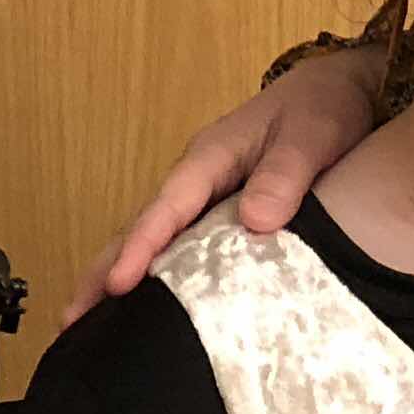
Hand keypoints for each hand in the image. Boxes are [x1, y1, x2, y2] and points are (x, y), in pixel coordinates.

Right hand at [81, 46, 379, 305]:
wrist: (343, 87)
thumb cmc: (323, 106)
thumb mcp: (310, 136)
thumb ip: (284, 175)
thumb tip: (256, 221)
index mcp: (210, 157)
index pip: (167, 208)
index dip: (142, 246)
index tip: (118, 284)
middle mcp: (197, 178)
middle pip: (140, 227)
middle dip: (103, 271)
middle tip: (70, 321)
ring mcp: (205, 195)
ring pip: (153, 239)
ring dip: (118, 276)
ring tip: (85, 326)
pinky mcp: (221, 210)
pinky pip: (179, 245)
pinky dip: (154, 274)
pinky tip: (146, 307)